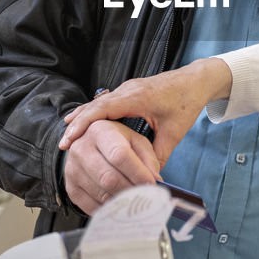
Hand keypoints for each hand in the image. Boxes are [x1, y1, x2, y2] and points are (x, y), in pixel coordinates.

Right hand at [61, 59, 232, 165]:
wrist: (195, 81)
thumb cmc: (186, 102)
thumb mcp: (174, 132)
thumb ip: (158, 154)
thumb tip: (146, 177)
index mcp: (137, 97)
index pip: (102, 109)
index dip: (84, 124)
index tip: (70, 138)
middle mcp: (128, 91)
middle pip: (95, 106)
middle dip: (78, 124)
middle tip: (64, 143)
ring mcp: (127, 90)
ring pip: (98, 103)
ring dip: (83, 118)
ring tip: (68, 136)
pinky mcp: (129, 92)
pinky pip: (105, 102)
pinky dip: (93, 113)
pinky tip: (84, 122)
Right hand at [63, 119, 162, 214]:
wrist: (89, 145)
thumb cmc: (117, 142)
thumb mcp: (136, 140)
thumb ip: (148, 158)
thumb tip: (154, 181)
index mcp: (99, 131)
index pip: (119, 155)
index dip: (137, 172)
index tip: (152, 183)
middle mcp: (81, 149)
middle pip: (109, 178)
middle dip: (131, 190)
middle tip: (147, 197)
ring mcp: (72, 170)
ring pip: (102, 195)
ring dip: (124, 202)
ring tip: (137, 201)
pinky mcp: (70, 188)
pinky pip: (92, 207)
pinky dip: (111, 210)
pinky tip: (122, 204)